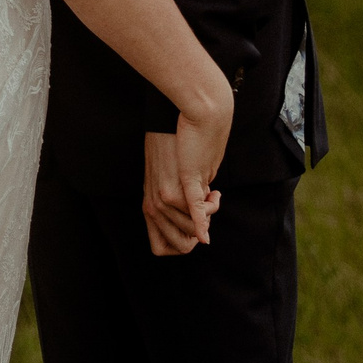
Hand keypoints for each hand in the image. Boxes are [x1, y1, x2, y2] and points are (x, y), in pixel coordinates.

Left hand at [141, 103, 229, 256]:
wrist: (184, 116)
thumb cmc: (177, 139)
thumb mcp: (168, 173)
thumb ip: (178, 195)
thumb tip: (197, 211)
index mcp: (149, 204)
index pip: (160, 247)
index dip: (179, 245)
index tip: (191, 231)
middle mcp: (154, 205)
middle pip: (180, 244)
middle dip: (197, 234)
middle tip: (205, 210)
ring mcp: (166, 198)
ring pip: (193, 230)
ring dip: (207, 217)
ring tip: (211, 194)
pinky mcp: (183, 186)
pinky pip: (196, 214)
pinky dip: (204, 222)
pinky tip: (212, 212)